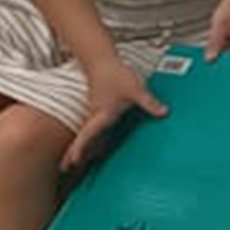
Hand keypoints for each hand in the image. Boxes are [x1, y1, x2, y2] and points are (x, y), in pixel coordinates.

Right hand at [65, 57, 168, 172]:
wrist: (102, 61)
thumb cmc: (114, 74)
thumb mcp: (136, 89)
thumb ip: (149, 102)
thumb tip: (164, 112)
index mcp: (102, 115)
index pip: (87, 135)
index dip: (80, 149)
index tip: (73, 161)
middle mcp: (95, 116)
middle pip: (83, 139)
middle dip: (73, 153)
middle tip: (65, 168)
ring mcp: (95, 114)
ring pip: (87, 135)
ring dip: (83, 148)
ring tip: (79, 163)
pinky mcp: (98, 110)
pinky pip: (93, 129)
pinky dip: (91, 140)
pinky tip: (97, 147)